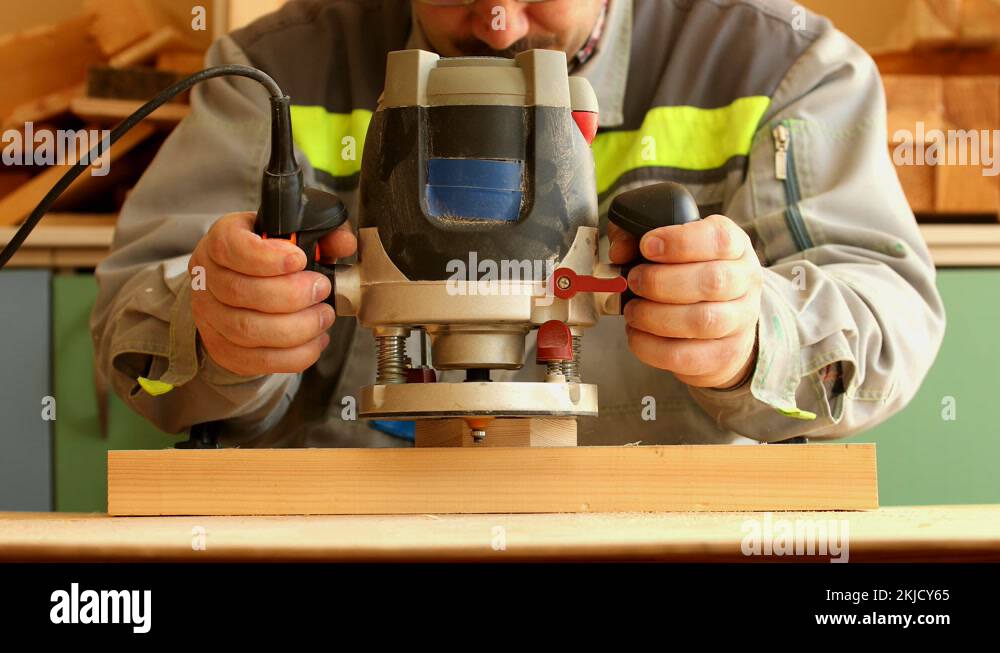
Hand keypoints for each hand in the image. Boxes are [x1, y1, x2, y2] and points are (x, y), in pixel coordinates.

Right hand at [189, 212, 356, 376]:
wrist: (238, 286)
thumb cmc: (267, 259)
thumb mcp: (291, 238)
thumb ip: (320, 236)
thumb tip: (344, 243)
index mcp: (220, 243)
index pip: (232, 249)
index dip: (267, 258)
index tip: (299, 260)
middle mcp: (207, 279)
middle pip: (241, 292)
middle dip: (291, 295)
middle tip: (321, 290)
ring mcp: (210, 317)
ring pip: (248, 330)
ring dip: (296, 327)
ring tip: (323, 317)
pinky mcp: (223, 349)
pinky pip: (257, 360)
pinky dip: (294, 355)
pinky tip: (315, 341)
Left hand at [609, 214, 761, 388]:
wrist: (722, 322)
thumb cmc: (690, 276)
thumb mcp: (670, 246)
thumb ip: (637, 238)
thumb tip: (620, 251)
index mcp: (734, 247)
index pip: (719, 239)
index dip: (680, 242)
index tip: (647, 246)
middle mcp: (745, 281)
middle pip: (712, 281)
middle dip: (661, 282)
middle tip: (634, 282)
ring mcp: (740, 321)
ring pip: (703, 321)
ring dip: (655, 317)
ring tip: (633, 311)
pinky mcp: (726, 355)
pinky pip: (688, 356)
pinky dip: (652, 348)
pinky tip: (637, 335)